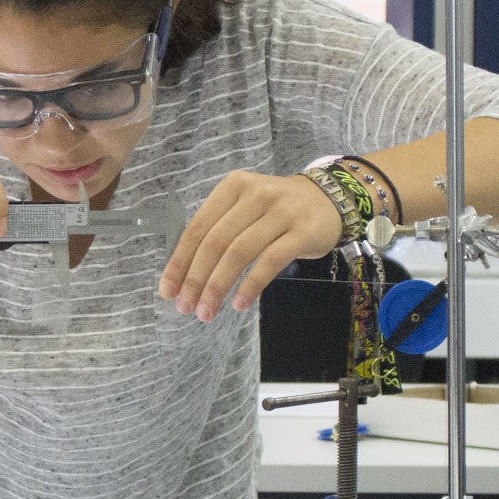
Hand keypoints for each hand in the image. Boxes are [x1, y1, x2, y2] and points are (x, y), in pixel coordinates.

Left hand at [158, 170, 343, 321]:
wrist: (330, 199)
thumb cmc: (277, 209)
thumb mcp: (245, 207)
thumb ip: (219, 230)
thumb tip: (185, 274)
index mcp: (232, 187)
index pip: (197, 228)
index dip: (180, 261)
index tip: (168, 290)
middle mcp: (254, 195)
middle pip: (215, 242)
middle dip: (195, 279)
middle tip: (185, 307)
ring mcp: (280, 212)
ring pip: (239, 253)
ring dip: (218, 286)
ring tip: (207, 311)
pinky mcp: (302, 232)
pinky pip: (270, 261)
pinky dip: (251, 284)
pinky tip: (238, 303)